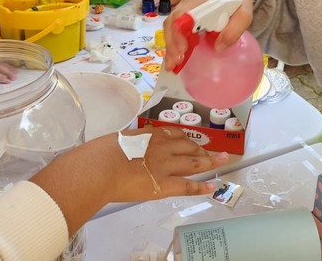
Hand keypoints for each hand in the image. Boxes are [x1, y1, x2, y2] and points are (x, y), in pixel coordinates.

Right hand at [30, 125, 228, 234]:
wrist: (100, 168)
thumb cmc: (101, 153)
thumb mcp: (120, 138)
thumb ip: (131, 140)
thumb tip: (130, 143)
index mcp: (150, 135)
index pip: (173, 134)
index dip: (185, 138)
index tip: (190, 141)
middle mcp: (163, 147)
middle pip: (188, 147)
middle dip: (201, 149)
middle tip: (213, 152)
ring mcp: (166, 165)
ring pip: (194, 162)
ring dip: (209, 161)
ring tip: (222, 160)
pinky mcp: (165, 185)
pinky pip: (188, 186)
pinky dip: (202, 186)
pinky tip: (212, 186)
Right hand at [163, 0, 253, 70]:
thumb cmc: (239, 1)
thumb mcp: (244, 15)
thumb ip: (234, 30)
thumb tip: (218, 48)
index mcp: (202, 1)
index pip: (182, 15)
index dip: (179, 32)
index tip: (183, 49)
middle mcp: (190, 4)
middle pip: (172, 22)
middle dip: (171, 44)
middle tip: (174, 63)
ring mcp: (187, 10)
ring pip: (171, 27)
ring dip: (170, 46)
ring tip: (172, 65)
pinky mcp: (188, 17)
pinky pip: (177, 30)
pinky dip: (175, 45)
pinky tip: (177, 58)